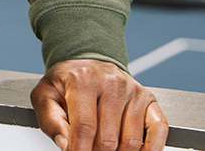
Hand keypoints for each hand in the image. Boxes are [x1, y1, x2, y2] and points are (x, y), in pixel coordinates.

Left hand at [30, 59, 166, 150]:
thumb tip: (67, 145)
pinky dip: (151, 149)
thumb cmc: (67, 81)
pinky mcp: (149, 99)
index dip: (79, 150)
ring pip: (131, 141)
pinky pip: (159, 130)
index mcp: (83, 80)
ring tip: (104, 149)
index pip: (84, 127)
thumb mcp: (45, 96)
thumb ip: (51, 121)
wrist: (86, 61)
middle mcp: (112, 83)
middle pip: (108, 139)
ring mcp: (133, 91)